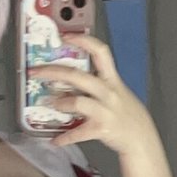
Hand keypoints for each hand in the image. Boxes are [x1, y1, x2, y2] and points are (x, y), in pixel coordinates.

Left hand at [33, 34, 161, 155]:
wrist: (141, 138)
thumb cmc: (126, 114)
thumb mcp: (116, 93)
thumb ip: (96, 85)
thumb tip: (66, 82)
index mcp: (112, 79)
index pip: (100, 52)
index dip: (83, 41)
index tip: (64, 36)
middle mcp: (108, 92)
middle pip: (78, 76)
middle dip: (53, 72)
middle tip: (35, 72)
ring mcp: (105, 111)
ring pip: (78, 102)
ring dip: (60, 103)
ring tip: (49, 104)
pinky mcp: (101, 129)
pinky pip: (79, 133)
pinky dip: (65, 137)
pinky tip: (55, 140)